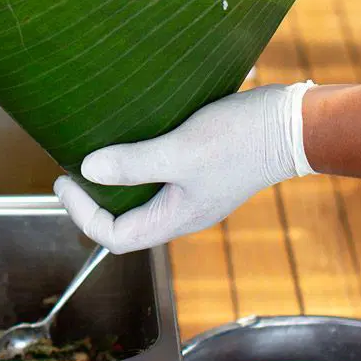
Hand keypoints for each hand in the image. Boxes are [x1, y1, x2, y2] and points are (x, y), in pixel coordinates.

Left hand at [55, 83, 314, 253]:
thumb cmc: (242, 138)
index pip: (117, 237)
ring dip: (116, 180)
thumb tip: (87, 170)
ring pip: (143, 198)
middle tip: (71, 170)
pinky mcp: (204, 169)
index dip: (84, 214)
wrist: (295, 124)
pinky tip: (129, 136)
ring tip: (94, 152)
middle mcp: (184, 210)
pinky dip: (138, 162)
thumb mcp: (181, 150)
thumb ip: (135, 163)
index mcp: (177, 217)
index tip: (64, 181)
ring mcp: (195, 191)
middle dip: (95, 200)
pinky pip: (160, 176)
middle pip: (127, 221)